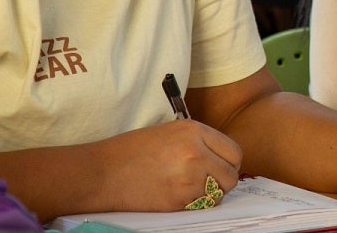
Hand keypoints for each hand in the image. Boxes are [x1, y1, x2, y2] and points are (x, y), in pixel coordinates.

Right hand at [94, 120, 242, 210]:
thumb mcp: (170, 132)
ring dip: (210, 193)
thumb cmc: (132, 151)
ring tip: (188, 187)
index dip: (228, 162)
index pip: (234, 152)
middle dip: (222, 180)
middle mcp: (196, 152)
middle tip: (206, 180)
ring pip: (219, 193)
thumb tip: (222, 158)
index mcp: (193, 131)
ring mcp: (189, 178)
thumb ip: (199, 142)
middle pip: (232, 175)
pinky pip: (203, 205)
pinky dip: (195, 204)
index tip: (219, 166)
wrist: (102, 172)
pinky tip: (177, 194)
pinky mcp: (179, 200)